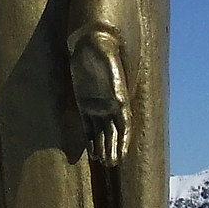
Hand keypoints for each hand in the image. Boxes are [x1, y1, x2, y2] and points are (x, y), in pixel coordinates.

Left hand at [70, 31, 130, 167]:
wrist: (90, 42)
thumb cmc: (101, 48)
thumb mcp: (107, 59)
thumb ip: (112, 76)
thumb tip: (118, 99)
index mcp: (118, 97)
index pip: (124, 124)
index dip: (123, 141)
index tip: (122, 156)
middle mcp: (109, 104)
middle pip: (113, 131)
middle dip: (114, 148)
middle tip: (111, 164)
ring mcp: (97, 105)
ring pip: (102, 132)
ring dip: (104, 147)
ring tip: (104, 163)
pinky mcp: (84, 104)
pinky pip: (89, 126)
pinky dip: (91, 140)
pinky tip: (92, 153)